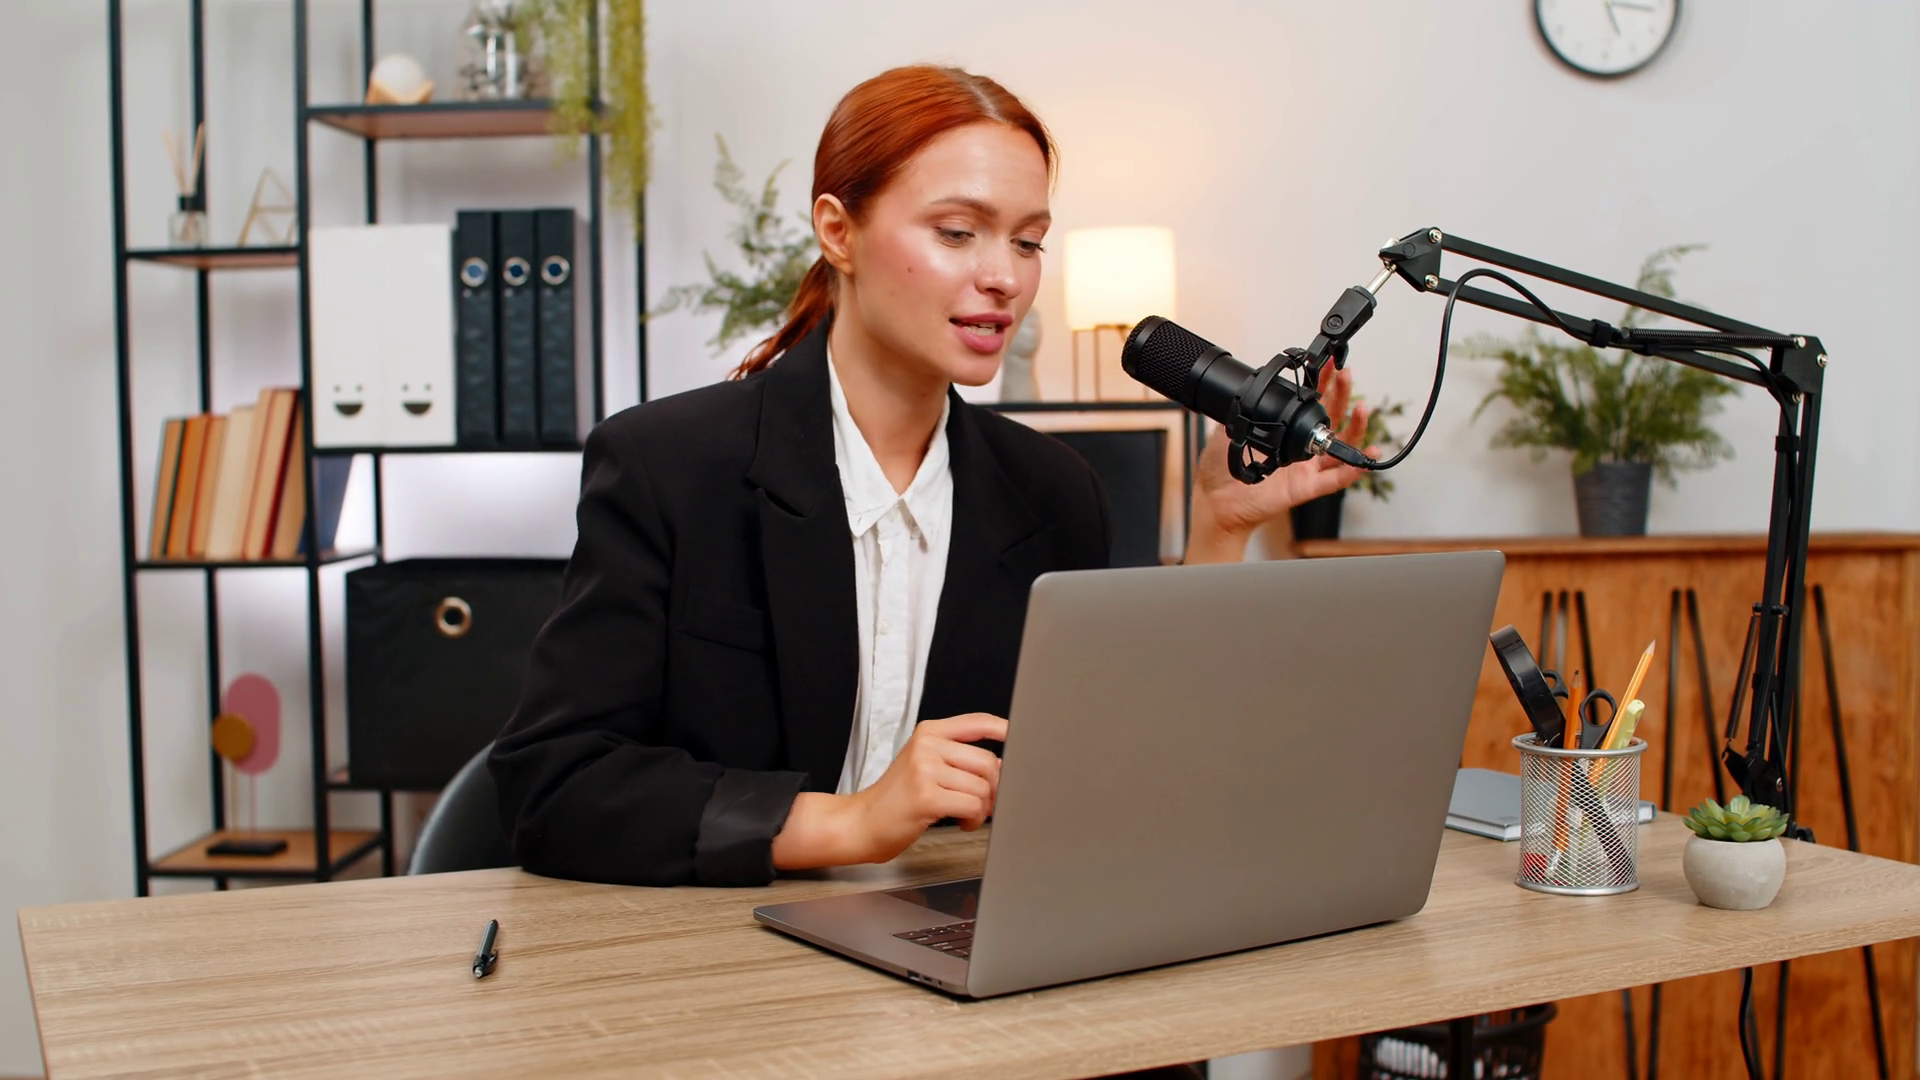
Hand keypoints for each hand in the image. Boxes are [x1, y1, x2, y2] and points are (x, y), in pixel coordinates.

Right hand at [771, 713, 1006, 868]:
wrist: (862, 822)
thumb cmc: (896, 798)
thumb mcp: (923, 764)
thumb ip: (957, 757)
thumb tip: (1003, 766)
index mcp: (929, 732)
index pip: (977, 722)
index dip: (1004, 730)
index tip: (1021, 738)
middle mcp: (927, 745)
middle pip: (988, 761)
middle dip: (994, 788)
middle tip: (983, 803)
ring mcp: (925, 769)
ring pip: (982, 786)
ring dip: (983, 808)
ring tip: (967, 814)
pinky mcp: (926, 796)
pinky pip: (972, 805)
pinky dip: (973, 819)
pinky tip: (961, 822)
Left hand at [1185, 366, 1373, 563]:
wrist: (1216, 502)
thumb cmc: (1222, 472)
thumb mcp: (1226, 431)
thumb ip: (1240, 413)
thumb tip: (1241, 391)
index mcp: (1284, 434)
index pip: (1309, 405)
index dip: (1321, 385)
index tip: (1328, 366)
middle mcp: (1300, 450)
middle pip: (1331, 419)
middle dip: (1341, 395)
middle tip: (1346, 376)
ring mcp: (1305, 469)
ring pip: (1340, 447)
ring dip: (1356, 428)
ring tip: (1362, 410)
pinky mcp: (1305, 489)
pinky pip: (1334, 481)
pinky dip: (1352, 471)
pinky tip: (1364, 459)